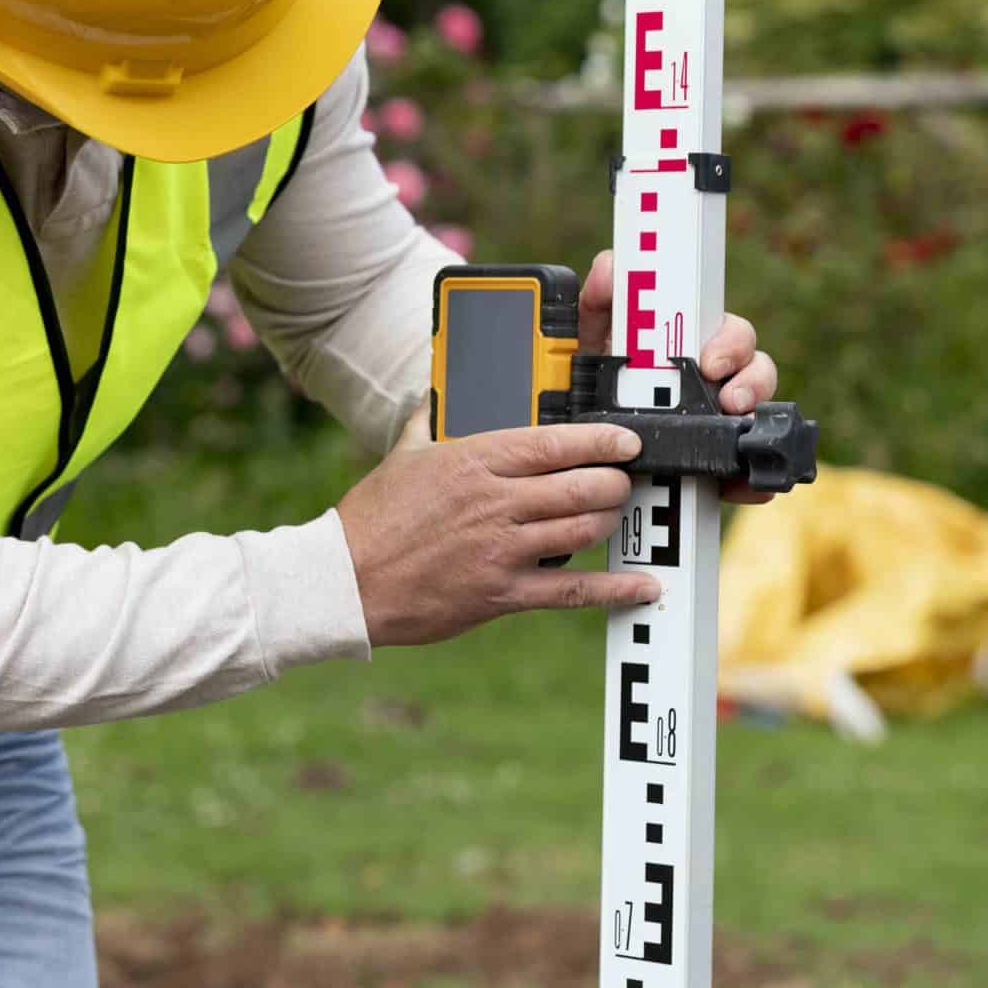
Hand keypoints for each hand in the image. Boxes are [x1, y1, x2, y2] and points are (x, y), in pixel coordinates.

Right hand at [336, 423, 660, 647]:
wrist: (344, 581)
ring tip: (613, 514)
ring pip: (582, 528)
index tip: (627, 440)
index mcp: (472, 460)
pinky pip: (572, 590)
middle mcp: (494, 501)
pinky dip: (614, 589)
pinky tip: (643, 586)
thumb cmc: (370, 519)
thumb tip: (436, 394)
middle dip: (613, 481)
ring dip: (608, 520)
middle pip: (582, 484)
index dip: (601, 439)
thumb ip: (427, 422)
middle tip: (620, 480)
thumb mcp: (401, 457)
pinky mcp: (501, 593)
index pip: (553, 441)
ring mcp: (501, 549)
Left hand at [578, 250, 782, 504]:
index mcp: (689, 347)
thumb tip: (611, 267)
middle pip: (756, 371)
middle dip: (751, 383)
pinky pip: (749, 472)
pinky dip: (750, 481)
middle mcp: (712, 382)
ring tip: (735, 438)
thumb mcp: (587, 343)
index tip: (711, 362)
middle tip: (729, 401)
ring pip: (760, 418)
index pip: (728, 333)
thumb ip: (597, 302)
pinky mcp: (719, 465)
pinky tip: (741, 487)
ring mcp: (718, 424)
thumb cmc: (592, 383)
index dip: (731, 343)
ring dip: (756, 428)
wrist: (577, 448)